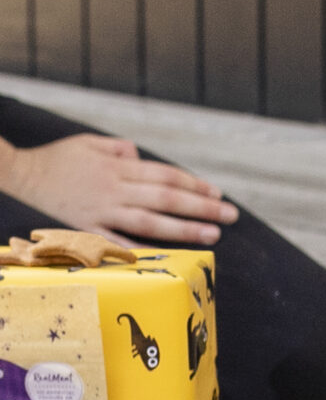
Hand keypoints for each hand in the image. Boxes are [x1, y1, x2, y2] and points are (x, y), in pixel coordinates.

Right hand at [0, 134, 238, 244]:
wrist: (20, 172)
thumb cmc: (59, 158)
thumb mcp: (89, 143)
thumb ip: (120, 149)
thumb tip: (142, 155)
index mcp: (118, 167)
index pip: (165, 175)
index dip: (193, 184)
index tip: (217, 194)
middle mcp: (115, 188)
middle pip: (166, 198)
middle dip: (201, 207)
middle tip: (231, 216)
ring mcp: (103, 210)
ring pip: (151, 220)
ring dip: (184, 228)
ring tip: (213, 234)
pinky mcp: (89, 228)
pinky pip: (119, 240)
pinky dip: (143, 248)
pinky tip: (168, 256)